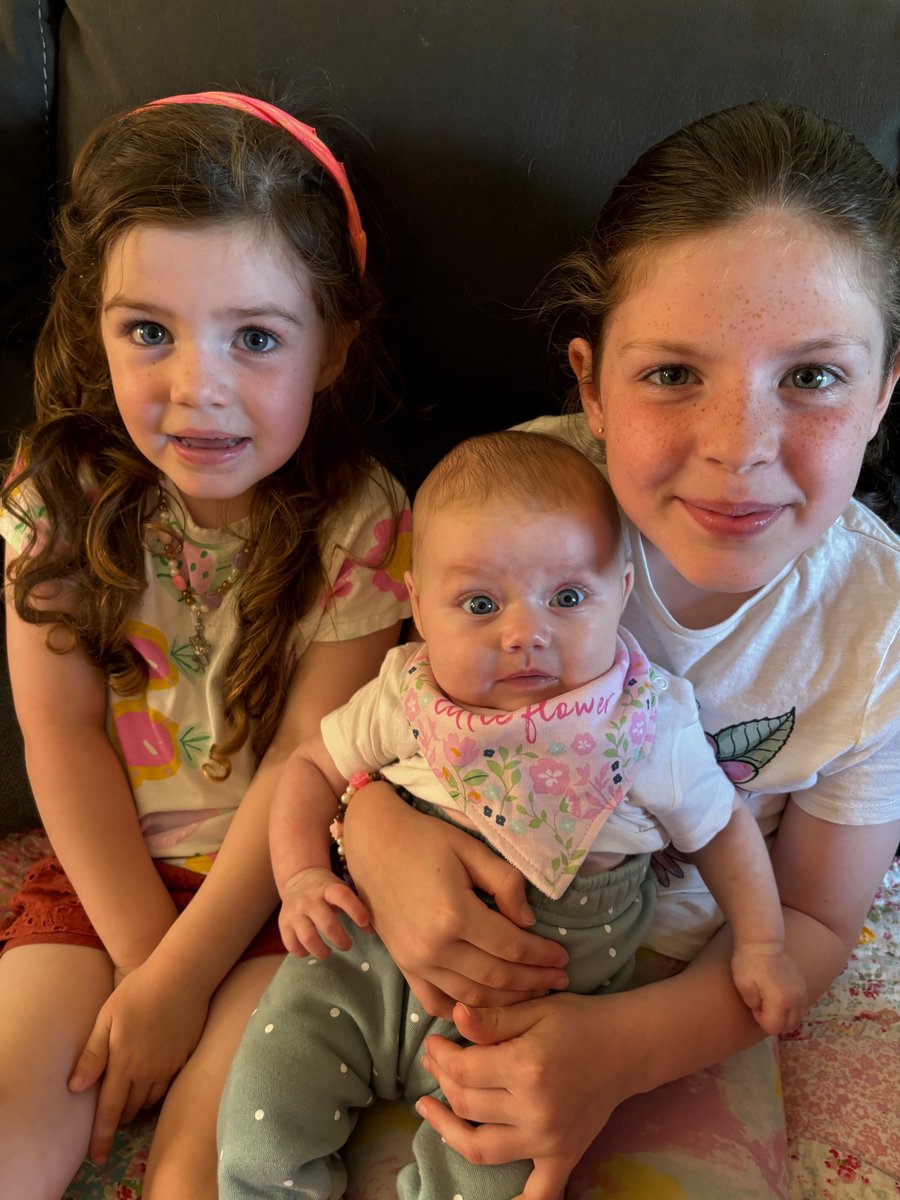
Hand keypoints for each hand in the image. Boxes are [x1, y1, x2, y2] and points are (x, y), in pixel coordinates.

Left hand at [67, 961, 208, 1164]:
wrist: (183, 976)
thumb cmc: (138, 992)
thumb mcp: (107, 1018)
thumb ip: (92, 1055)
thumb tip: (75, 1088)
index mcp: (124, 1064)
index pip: (109, 1110)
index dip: (101, 1137)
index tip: (98, 1157)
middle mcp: (148, 1072)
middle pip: (130, 1109)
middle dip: (119, 1118)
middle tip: (111, 1115)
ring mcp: (169, 1066)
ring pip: (150, 1101)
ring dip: (137, 1106)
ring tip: (130, 1100)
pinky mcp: (184, 1058)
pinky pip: (168, 1087)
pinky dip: (156, 1092)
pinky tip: (152, 1082)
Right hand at [279, 866, 371, 957]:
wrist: (299, 879)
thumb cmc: (327, 889)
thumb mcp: (341, 889)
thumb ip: (355, 906)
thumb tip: (370, 930)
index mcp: (328, 888)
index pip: (343, 896)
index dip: (356, 910)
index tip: (364, 923)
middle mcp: (309, 899)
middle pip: (326, 923)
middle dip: (340, 939)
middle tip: (347, 945)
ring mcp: (294, 911)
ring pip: (308, 937)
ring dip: (321, 951)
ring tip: (329, 952)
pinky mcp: (283, 923)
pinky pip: (291, 944)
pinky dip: (302, 952)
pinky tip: (310, 951)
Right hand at [344, 787, 568, 1016]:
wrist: (374, 843)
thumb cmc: (425, 840)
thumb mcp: (471, 849)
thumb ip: (505, 883)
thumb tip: (528, 922)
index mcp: (454, 914)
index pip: (511, 947)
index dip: (541, 955)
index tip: (563, 957)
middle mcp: (434, 946)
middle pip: (496, 977)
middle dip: (533, 982)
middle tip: (559, 980)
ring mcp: (415, 961)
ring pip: (471, 997)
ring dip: (507, 1001)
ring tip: (534, 994)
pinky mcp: (403, 966)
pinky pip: (436, 1002)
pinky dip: (464, 1011)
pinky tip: (487, 1007)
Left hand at [417, 996, 629, 1198]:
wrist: (626, 1047)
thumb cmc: (578, 1022)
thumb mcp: (534, 1009)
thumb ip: (492, 1019)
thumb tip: (454, 1016)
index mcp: (527, 1068)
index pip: (462, 1071)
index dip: (439, 1056)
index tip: (432, 1043)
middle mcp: (535, 1110)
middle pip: (467, 1105)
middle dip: (442, 1082)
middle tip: (435, 1063)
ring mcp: (549, 1141)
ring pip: (481, 1148)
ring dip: (450, 1131)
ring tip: (433, 1109)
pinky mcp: (563, 1157)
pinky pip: (537, 1193)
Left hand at [731, 941, 808, 1034]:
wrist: (763, 942)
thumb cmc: (748, 964)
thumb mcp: (744, 988)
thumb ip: (755, 1007)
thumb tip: (764, 1012)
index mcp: (780, 1001)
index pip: (774, 1027)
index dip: (761, 1020)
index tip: (754, 1006)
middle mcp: (796, 999)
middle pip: (788, 1026)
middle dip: (773, 1021)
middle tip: (761, 1005)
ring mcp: (802, 992)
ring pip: (796, 1018)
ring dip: (783, 1016)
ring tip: (770, 1002)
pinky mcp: (804, 986)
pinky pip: (800, 1007)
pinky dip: (790, 1008)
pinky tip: (779, 997)